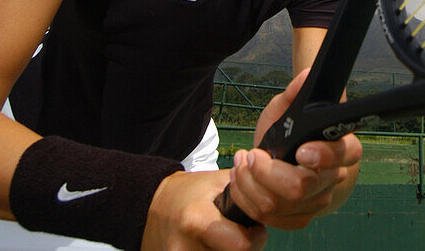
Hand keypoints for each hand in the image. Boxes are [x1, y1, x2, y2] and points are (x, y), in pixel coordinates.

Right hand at [142, 169, 266, 250]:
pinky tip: (212, 243)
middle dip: (244, 247)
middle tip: (241, 233)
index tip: (253, 226)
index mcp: (197, 220)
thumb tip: (274, 184)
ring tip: (224, 236)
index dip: (255, 236)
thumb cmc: (189, 193)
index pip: (242, 245)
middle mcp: (186, 247)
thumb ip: (247, 185)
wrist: (150, 208)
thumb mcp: (217, 181)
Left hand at [227, 69, 362, 228]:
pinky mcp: (297, 218)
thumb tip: (307, 73)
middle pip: (302, 187)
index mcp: (341, 147)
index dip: (323, 156)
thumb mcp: (285, 109)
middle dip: (266, 171)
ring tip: (242, 163)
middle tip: (252, 155)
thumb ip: (295, 93)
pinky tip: (243, 182)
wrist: (279, 158)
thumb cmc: (287, 131)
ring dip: (249, 183)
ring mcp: (316, 202)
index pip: (344, 155)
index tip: (299, 150)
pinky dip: (247, 200)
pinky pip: (269, 219)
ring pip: (279, 205)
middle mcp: (332, 178)